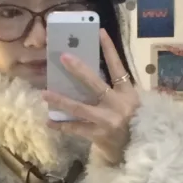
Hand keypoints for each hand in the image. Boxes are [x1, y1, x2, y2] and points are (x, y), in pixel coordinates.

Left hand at [44, 29, 138, 167]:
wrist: (138, 151)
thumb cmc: (133, 124)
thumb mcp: (129, 103)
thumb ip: (114, 90)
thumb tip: (86, 76)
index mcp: (127, 93)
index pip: (118, 66)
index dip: (109, 49)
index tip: (100, 32)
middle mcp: (118, 104)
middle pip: (95, 84)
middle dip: (78, 70)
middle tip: (63, 57)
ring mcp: (107, 120)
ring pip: (80, 108)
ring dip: (61, 100)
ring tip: (44, 93)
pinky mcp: (99, 135)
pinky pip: (77, 129)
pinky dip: (62, 126)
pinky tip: (49, 121)